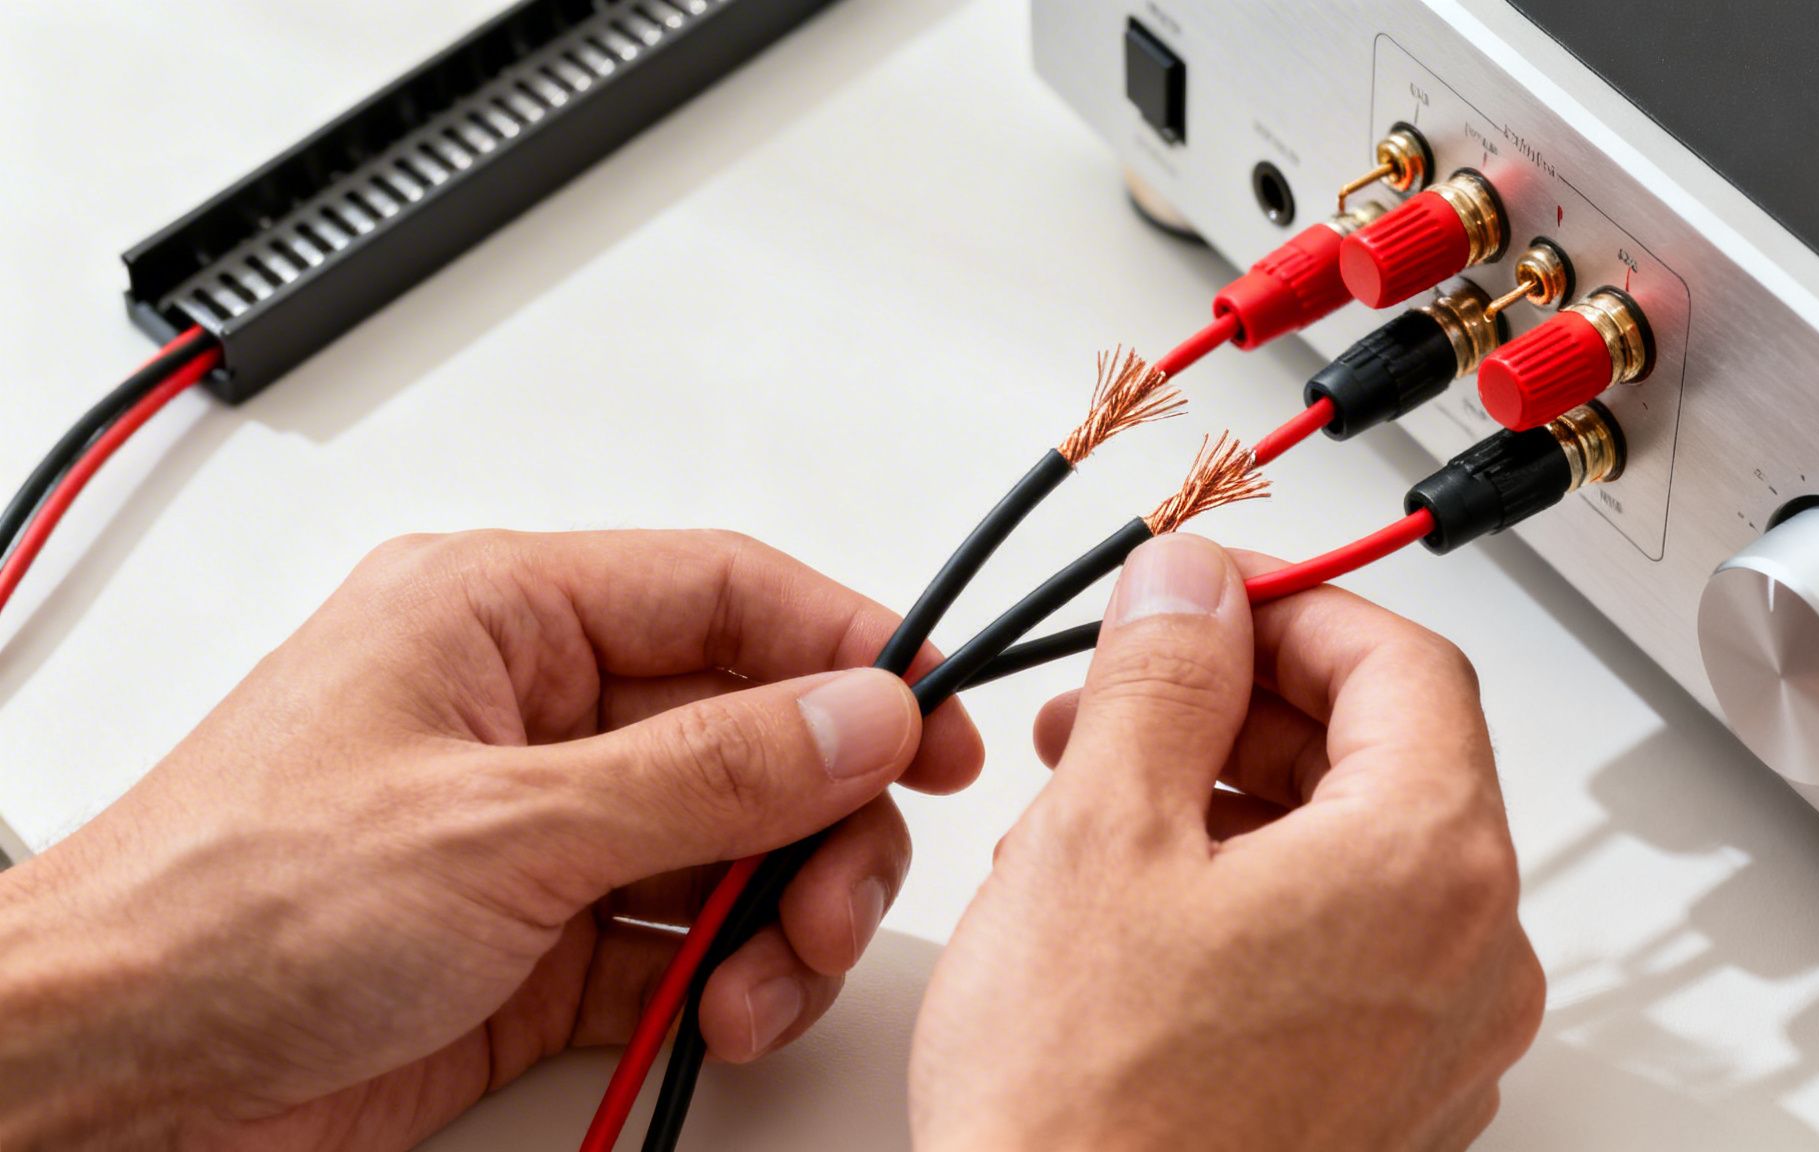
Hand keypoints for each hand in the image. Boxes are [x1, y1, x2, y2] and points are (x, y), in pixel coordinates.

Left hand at [0, 530, 981, 1150]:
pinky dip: (723, 980)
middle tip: (840, 892)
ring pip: (732, 845)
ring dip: (777, 915)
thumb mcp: (501, 824)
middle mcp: (534, 713)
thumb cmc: (228, 910)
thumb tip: (855, 712)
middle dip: (818, 817)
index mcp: (503, 617)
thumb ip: (704, 770)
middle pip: (752, 730)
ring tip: (762, 981)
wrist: (109, 1078)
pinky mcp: (541, 939)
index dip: (849, 646)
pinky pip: (684, 939)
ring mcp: (542, 830)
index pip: (726, 593)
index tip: (936, 719)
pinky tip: (716, 1016)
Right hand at [910, 534, 1541, 1150]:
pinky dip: (1250, 895)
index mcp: (1430, 867)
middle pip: (1384, 757)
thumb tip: (1194, 587)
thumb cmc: (1088, 1111)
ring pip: (1352, 853)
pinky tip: (1134, 907)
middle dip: (1241, 707)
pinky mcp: (1384, 1098)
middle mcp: (1468, 959)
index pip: (1405, 664)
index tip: (1203, 601)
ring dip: (1230, 797)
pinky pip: (1340, 947)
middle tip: (1121, 701)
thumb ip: (1167, 673)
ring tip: (1096, 807)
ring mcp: (1436, 1042)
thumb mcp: (1104, 832)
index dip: (1291, 609)